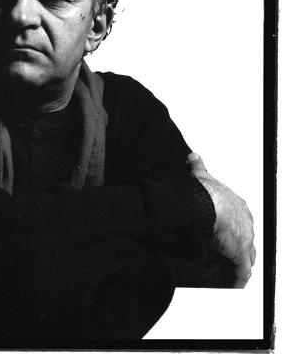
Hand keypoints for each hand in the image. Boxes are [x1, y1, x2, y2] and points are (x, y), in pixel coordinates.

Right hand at [187, 153, 254, 287]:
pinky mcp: (239, 254)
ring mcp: (244, 240)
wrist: (206, 203)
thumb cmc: (204, 192)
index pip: (240, 222)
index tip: (227, 235)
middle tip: (228, 255)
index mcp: (238, 206)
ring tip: (230, 272)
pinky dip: (238, 278)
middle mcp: (245, 223)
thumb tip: (193, 156)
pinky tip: (234, 284)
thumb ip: (198, 166)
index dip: (233, 230)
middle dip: (238, 248)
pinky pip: (242, 271)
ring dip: (238, 264)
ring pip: (246, 257)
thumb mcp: (201, 175)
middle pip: (245, 240)